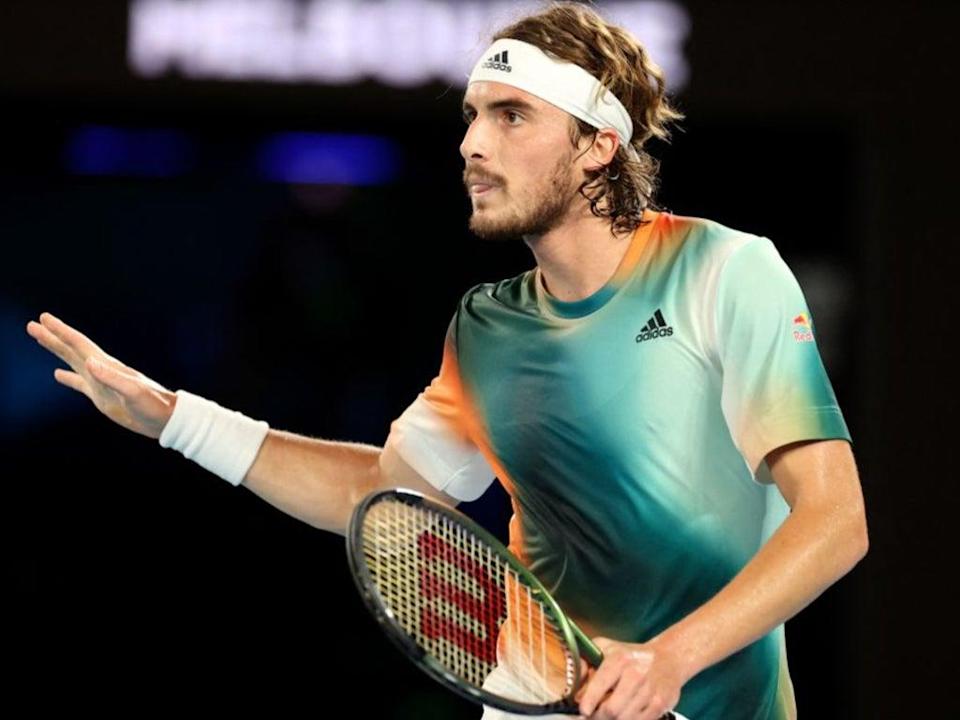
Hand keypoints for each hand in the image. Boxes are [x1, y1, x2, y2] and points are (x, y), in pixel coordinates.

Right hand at [26, 312, 176, 438]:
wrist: (166, 419)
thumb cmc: (154, 405)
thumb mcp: (133, 392)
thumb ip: (112, 378)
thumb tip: (89, 361)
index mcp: (108, 366)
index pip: (79, 345)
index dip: (61, 331)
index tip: (44, 319)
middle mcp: (102, 370)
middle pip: (72, 350)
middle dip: (52, 337)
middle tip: (33, 324)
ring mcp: (101, 383)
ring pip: (73, 362)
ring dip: (56, 351)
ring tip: (41, 339)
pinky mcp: (102, 396)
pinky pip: (80, 383)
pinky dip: (68, 377)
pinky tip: (58, 374)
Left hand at [576, 637, 686, 719]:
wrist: (668, 658)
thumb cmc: (631, 655)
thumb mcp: (606, 648)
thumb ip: (586, 662)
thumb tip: (573, 686)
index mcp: (620, 658)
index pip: (601, 684)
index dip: (589, 701)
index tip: (583, 709)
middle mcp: (636, 674)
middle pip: (611, 709)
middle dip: (598, 717)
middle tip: (592, 716)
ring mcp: (650, 691)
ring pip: (624, 719)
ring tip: (606, 716)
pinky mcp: (660, 704)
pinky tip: (624, 715)